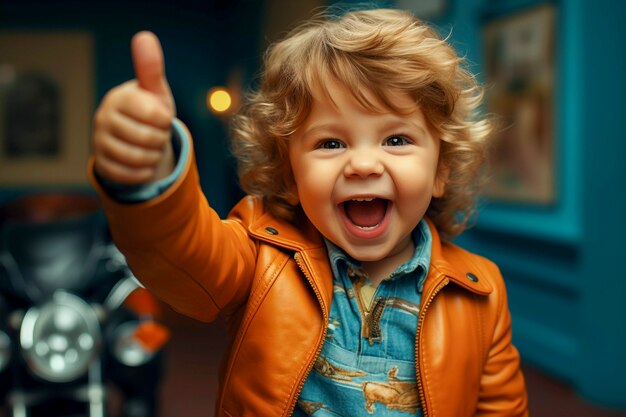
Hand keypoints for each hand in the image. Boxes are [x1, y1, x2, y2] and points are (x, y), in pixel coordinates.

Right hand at [92, 31, 175, 184]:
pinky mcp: (102, 164)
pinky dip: (143, 172)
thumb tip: (144, 36)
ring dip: (154, 157)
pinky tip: (145, 164)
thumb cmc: (148, 110)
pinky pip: (129, 175)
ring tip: (152, 148)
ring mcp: (99, 142)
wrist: (134, 137)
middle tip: (157, 134)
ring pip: (138, 159)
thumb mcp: (154, 91)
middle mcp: (104, 118)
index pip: (153, 114)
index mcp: (119, 98)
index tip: (163, 117)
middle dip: (161, 140)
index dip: (165, 120)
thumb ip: (150, 68)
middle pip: (147, 139)